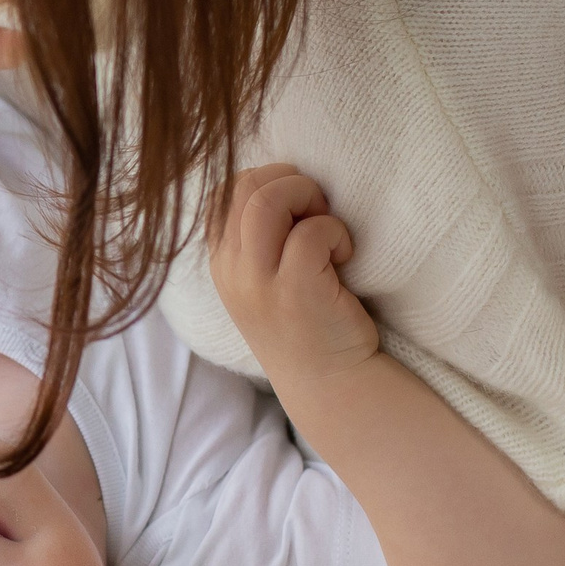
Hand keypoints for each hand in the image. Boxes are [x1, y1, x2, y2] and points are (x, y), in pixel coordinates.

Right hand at [207, 165, 378, 391]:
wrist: (331, 384)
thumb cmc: (308, 324)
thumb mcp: (265, 280)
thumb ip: (259, 240)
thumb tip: (285, 183)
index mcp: (221, 263)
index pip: (223, 192)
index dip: (266, 183)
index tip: (296, 210)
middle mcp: (231, 271)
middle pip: (244, 186)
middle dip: (290, 182)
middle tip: (318, 212)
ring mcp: (258, 283)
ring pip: (267, 200)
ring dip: (307, 197)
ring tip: (327, 227)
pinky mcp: (295, 291)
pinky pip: (312, 231)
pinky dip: (335, 231)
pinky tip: (343, 256)